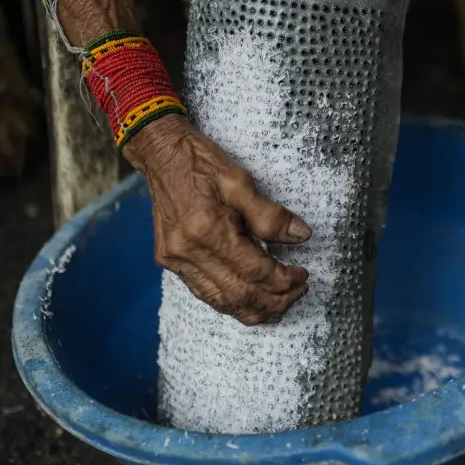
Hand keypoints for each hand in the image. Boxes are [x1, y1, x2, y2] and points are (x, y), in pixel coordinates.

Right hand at [123, 114, 311, 324]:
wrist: (161, 155)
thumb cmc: (201, 163)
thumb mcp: (241, 181)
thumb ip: (271, 215)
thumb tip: (302, 236)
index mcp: (208, 229)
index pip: (255, 270)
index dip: (284, 279)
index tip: (303, 276)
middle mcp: (188, 252)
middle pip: (240, 294)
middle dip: (274, 301)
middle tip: (298, 292)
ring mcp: (176, 260)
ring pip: (221, 302)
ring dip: (254, 309)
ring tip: (281, 304)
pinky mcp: (170, 262)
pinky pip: (204, 294)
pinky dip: (231, 303)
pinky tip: (250, 300)